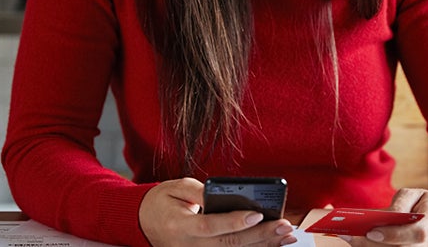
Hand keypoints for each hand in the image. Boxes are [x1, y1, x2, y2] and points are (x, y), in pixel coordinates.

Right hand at [138, 177, 296, 245]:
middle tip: (283, 226)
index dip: (235, 221)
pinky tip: (271, 244)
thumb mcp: (176, 187)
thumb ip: (200, 191)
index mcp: (180, 226)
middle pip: (229, 244)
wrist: (142, 222)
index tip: (257, 213)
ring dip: (262, 246)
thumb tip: (226, 194)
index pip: (210, 226)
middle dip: (260, 235)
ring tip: (285, 237)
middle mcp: (188, 246)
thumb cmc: (162, 201)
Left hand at [341, 188, 427, 246]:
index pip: (417, 233)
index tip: (371, 233)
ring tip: (351, 240)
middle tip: (352, 238)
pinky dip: (376, 246)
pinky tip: (359, 242)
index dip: (394, 235)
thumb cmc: (422, 201)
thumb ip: (400, 204)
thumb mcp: (412, 194)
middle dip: (376, 244)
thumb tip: (387, 216)